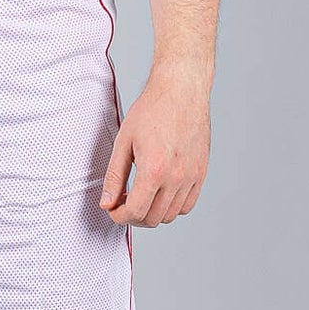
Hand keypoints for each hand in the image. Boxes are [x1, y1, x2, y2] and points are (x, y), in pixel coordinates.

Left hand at [99, 66, 210, 226]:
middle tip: (124, 202)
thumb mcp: (124, 142)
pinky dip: (172, 206)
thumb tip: (107, 203)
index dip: (120, 217)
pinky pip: (187, 205)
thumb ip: (114, 177)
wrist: (181, 90)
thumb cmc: (152, 110)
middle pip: (153, 218)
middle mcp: (176, 177)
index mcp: (154, 170)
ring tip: (141, 196)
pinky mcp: (201, 172)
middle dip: (134, 216)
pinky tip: (160, 193)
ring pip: (171, 215)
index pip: (136, 212)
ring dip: (153, 212)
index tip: (113, 210)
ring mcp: (192, 176)